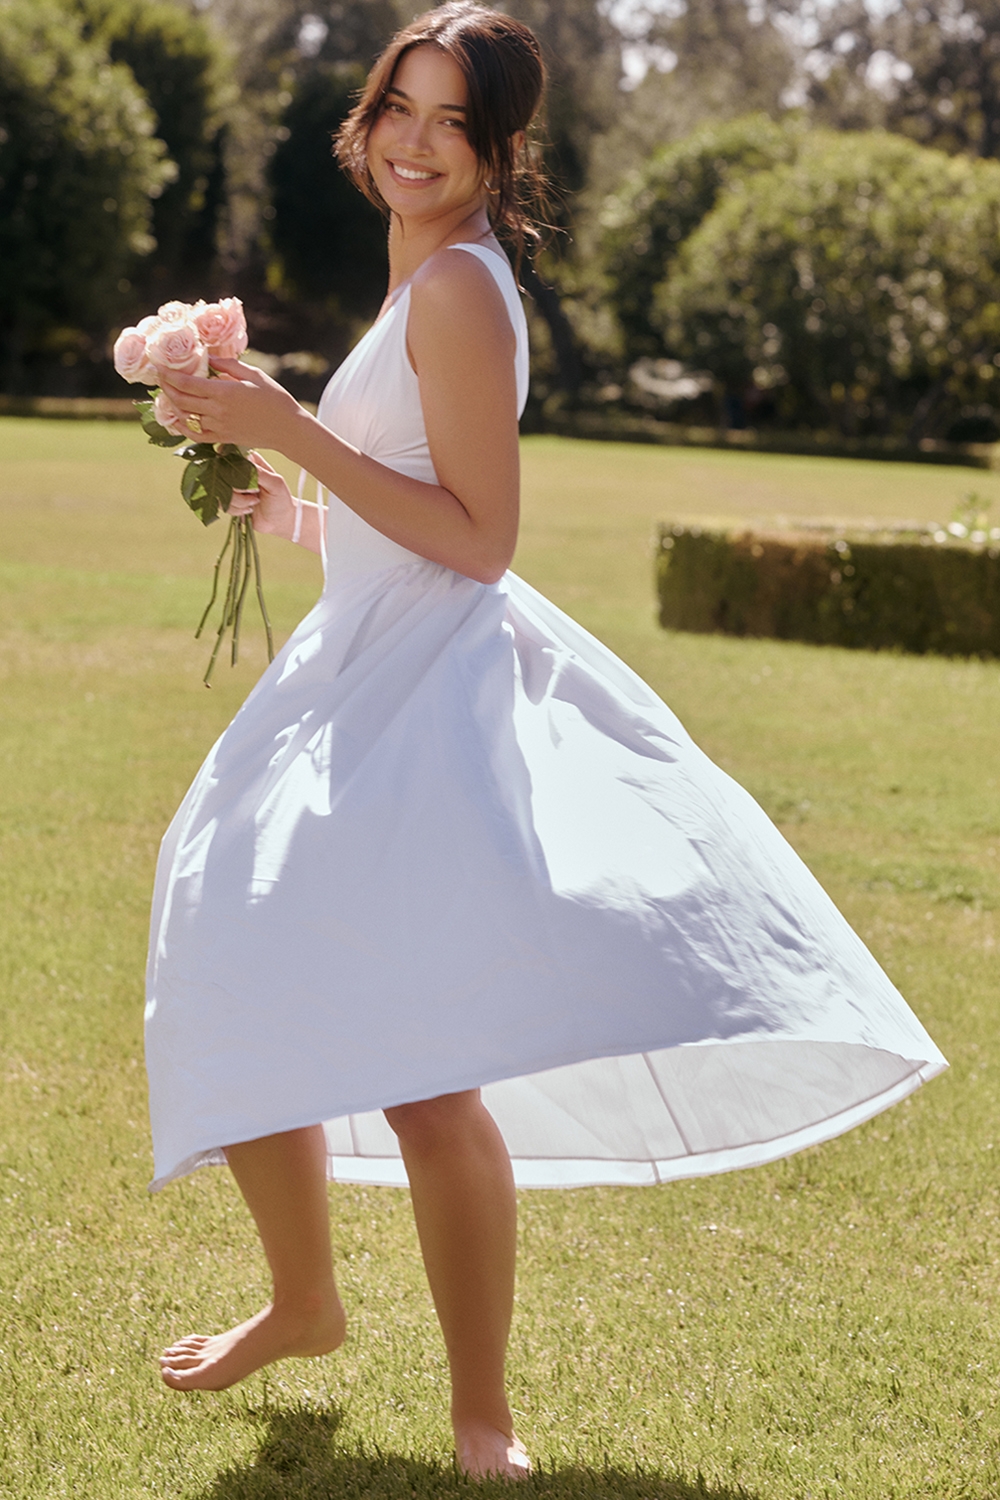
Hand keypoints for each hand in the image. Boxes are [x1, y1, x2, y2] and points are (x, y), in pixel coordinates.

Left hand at [157, 357, 302, 450]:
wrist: (287, 429)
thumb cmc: (274, 398)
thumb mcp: (253, 374)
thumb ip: (228, 366)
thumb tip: (208, 359)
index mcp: (224, 392)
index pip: (187, 383)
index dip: (169, 375)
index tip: (159, 367)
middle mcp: (218, 411)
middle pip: (181, 400)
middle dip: (166, 388)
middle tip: (160, 378)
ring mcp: (219, 427)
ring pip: (185, 417)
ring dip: (173, 405)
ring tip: (169, 394)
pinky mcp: (222, 438)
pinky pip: (195, 435)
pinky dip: (182, 427)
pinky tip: (177, 419)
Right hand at [228, 452, 294, 536]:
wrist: (278, 521)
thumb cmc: (280, 499)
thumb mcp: (276, 484)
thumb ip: (260, 473)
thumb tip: (244, 465)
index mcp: (251, 461)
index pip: (232, 455)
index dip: (234, 467)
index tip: (246, 480)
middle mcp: (238, 471)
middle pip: (223, 474)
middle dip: (238, 489)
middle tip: (254, 493)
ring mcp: (231, 486)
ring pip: (220, 490)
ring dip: (238, 501)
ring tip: (253, 503)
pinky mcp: (227, 500)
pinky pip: (221, 503)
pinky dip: (235, 510)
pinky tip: (248, 510)